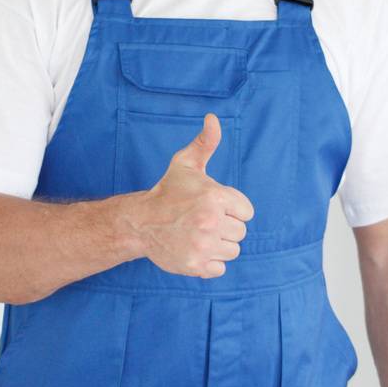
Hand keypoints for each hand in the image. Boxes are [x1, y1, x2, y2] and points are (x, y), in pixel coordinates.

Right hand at [124, 114, 252, 277]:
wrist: (140, 222)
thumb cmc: (168, 191)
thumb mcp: (186, 164)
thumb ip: (205, 143)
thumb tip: (213, 118)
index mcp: (215, 196)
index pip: (246, 212)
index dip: (231, 208)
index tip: (212, 205)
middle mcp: (211, 221)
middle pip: (240, 232)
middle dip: (225, 226)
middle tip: (201, 220)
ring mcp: (203, 245)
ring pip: (232, 251)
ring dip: (218, 244)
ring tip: (198, 234)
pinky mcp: (196, 265)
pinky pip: (220, 268)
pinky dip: (210, 262)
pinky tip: (194, 248)